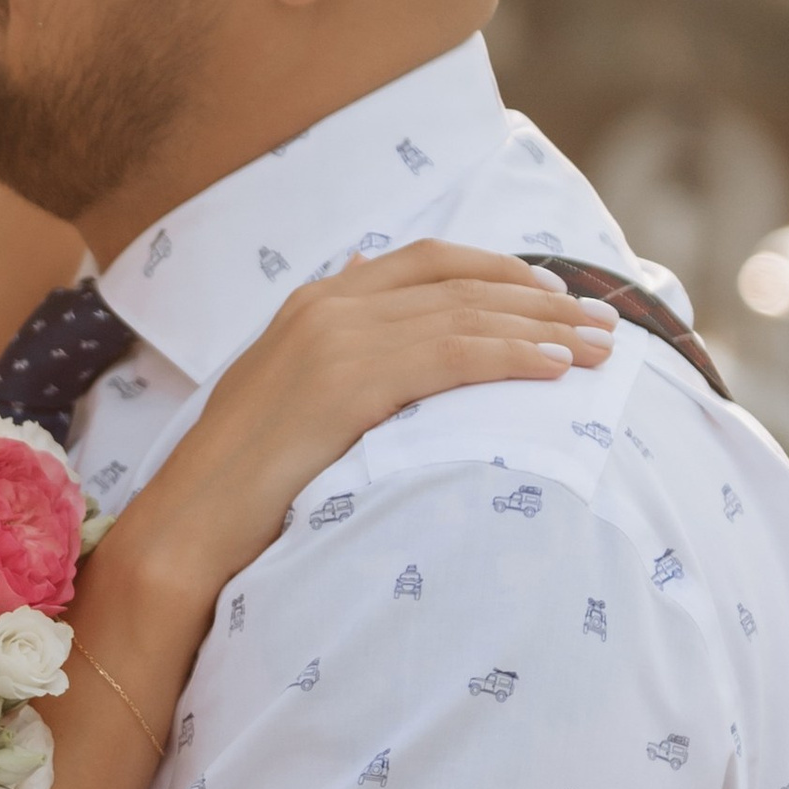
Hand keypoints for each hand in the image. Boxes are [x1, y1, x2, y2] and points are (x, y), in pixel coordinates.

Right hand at [87, 241, 614, 632]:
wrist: (186, 527)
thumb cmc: (236, 481)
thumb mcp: (284, 393)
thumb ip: (333, 344)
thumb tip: (372, 292)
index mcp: (312, 303)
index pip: (427, 261)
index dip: (499, 271)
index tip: (554, 294)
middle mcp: (326, 305)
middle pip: (459, 280)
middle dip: (539, 296)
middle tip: (602, 321)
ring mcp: (335, 338)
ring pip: (466, 314)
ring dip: (544, 328)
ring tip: (601, 350)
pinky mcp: (347, 382)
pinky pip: (452, 355)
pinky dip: (511, 356)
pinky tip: (554, 371)